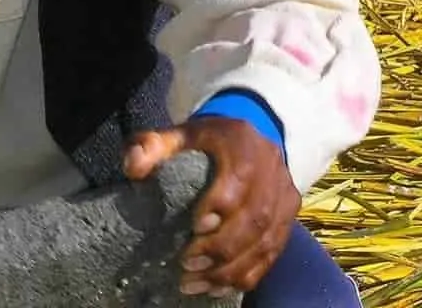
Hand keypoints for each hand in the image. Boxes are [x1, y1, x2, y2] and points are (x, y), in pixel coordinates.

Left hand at [123, 117, 298, 297]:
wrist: (254, 135)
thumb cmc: (209, 139)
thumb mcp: (180, 133)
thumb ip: (153, 145)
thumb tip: (132, 167)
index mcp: (243, 147)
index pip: (238, 181)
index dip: (219, 206)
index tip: (194, 227)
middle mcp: (270, 173)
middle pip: (254, 218)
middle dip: (221, 247)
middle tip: (187, 263)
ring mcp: (284, 198)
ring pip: (265, 242)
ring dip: (231, 269)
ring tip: (196, 281)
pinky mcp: (288, 219)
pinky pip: (273, 253)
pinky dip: (247, 276)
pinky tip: (217, 288)